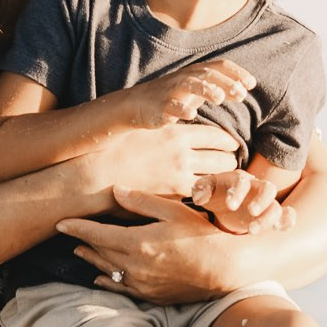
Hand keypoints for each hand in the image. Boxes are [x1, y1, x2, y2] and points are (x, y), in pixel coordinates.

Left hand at [59, 188, 295, 305]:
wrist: (225, 268)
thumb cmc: (202, 233)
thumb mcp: (172, 210)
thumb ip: (141, 201)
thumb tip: (114, 190)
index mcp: (137, 242)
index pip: (96, 234)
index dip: (76, 228)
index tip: (60, 223)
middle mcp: (134, 267)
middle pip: (99, 253)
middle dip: (82, 242)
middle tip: (68, 234)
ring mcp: (142, 284)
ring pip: (107, 273)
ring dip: (92, 261)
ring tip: (80, 251)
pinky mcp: (152, 296)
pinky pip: (122, 290)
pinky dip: (107, 283)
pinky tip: (100, 279)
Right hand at [89, 121, 238, 198]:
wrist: (94, 176)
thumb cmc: (113, 151)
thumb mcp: (143, 130)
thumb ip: (164, 130)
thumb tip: (178, 128)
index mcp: (175, 133)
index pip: (215, 135)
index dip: (227, 141)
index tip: (232, 145)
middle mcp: (182, 153)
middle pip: (223, 156)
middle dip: (231, 161)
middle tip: (232, 165)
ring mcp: (180, 176)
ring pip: (217, 178)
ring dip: (225, 180)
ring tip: (228, 183)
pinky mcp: (173, 196)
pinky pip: (201, 196)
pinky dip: (209, 196)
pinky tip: (210, 199)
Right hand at [117, 60, 256, 129]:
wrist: (137, 105)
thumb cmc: (172, 97)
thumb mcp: (197, 89)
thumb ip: (219, 88)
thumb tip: (245, 89)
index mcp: (196, 72)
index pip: (219, 66)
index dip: (236, 72)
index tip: (252, 83)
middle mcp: (185, 78)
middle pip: (207, 75)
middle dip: (225, 82)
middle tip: (241, 93)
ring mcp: (170, 91)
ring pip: (189, 85)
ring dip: (205, 90)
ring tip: (219, 98)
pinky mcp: (158, 105)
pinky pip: (169, 105)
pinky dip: (180, 109)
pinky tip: (191, 115)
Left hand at [192, 168, 285, 234]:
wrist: (225, 205)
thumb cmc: (215, 194)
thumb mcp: (205, 190)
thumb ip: (200, 190)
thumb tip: (200, 197)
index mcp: (239, 180)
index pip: (243, 181)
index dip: (238, 192)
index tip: (229, 205)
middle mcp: (257, 189)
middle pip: (268, 189)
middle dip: (261, 201)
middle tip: (251, 212)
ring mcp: (266, 203)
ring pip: (276, 207)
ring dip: (268, 218)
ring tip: (252, 231)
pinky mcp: (271, 215)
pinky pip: (287, 215)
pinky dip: (288, 220)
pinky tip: (281, 228)